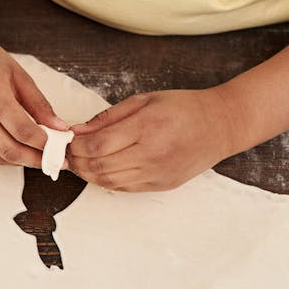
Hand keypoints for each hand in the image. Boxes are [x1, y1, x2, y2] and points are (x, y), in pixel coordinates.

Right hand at [0, 33, 67, 167]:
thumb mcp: (19, 75)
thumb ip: (40, 104)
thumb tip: (60, 129)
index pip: (22, 130)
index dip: (44, 144)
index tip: (59, 150)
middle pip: (8, 149)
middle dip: (34, 159)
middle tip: (51, 161)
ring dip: (18, 160)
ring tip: (34, 156)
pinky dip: (0, 157)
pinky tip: (13, 152)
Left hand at [66, 88, 237, 190]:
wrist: (221, 125)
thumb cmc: (183, 107)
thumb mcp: (144, 100)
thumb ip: (108, 117)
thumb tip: (77, 130)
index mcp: (147, 127)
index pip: (97, 144)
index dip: (74, 146)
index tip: (66, 141)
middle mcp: (151, 154)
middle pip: (99, 166)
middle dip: (76, 161)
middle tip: (66, 154)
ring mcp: (157, 173)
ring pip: (108, 181)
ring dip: (88, 174)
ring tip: (79, 162)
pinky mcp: (161, 185)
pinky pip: (124, 188)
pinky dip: (105, 180)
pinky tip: (99, 169)